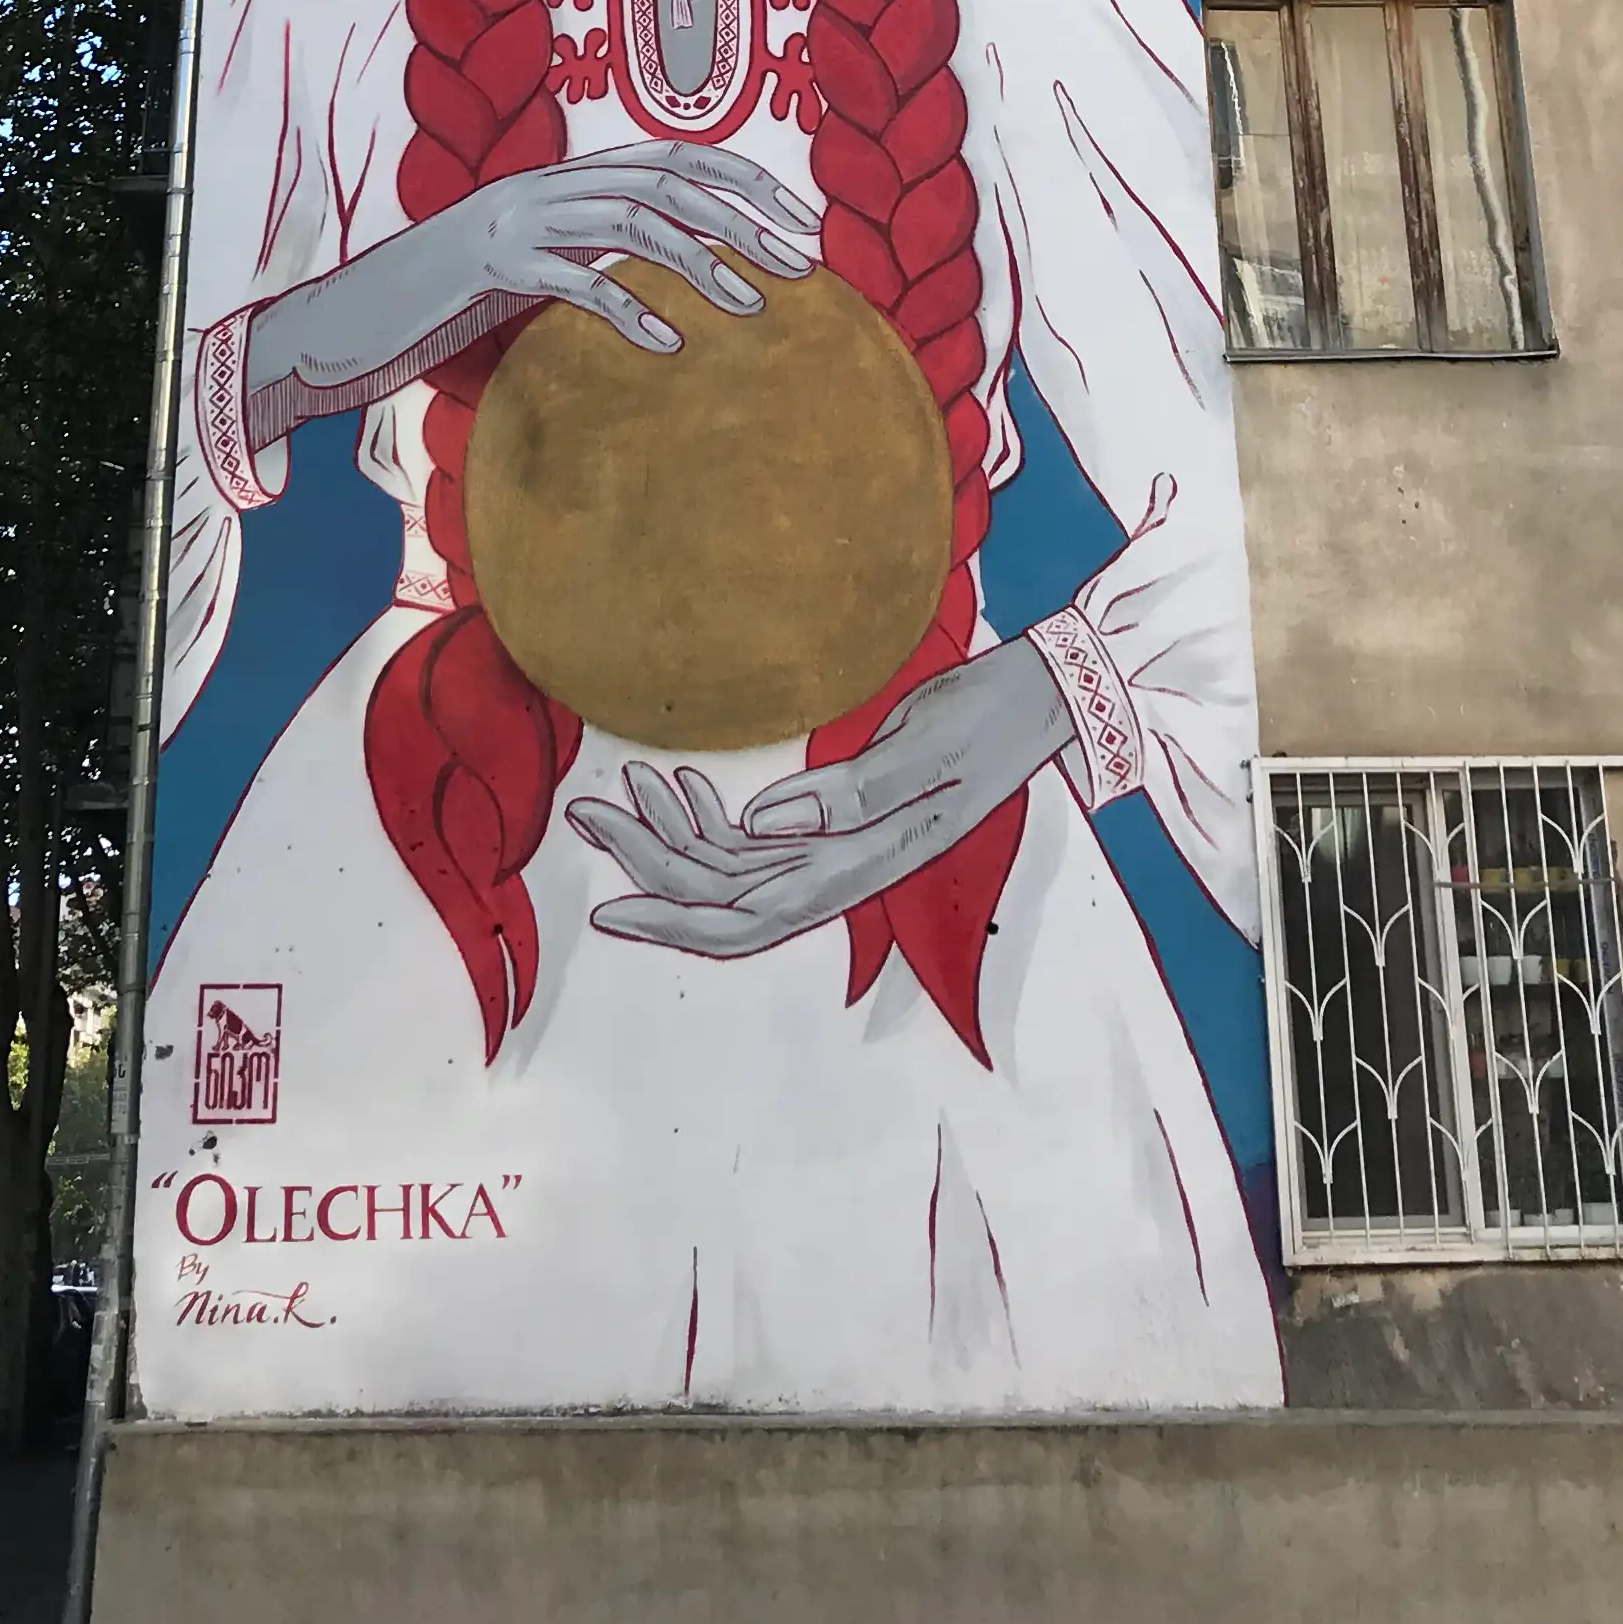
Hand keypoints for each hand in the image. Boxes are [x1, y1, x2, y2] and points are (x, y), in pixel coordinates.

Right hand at [244, 141, 819, 414]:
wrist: (342, 317)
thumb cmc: (441, 304)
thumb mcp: (529, 269)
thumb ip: (589, 259)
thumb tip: (669, 284)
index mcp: (560, 179)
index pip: (676, 156)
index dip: (747, 182)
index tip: (803, 225)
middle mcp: (544, 185)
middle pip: (668, 180)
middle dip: (745, 217)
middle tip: (802, 266)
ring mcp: (513, 223)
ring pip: (629, 222)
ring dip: (701, 262)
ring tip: (752, 306)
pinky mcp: (485, 271)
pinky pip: (568, 280)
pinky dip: (625, 306)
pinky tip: (667, 342)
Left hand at [569, 643, 1072, 956]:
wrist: (1038, 700)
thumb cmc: (988, 720)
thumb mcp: (927, 749)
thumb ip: (851, 794)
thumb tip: (764, 824)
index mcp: (862, 866)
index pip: (750, 918)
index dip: (676, 923)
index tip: (607, 910)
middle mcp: (840, 868)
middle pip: (723, 893)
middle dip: (648, 863)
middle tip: (584, 812)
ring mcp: (837, 846)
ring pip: (730, 866)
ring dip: (671, 835)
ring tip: (616, 790)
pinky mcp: (838, 817)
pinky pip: (756, 838)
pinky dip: (708, 816)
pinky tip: (677, 783)